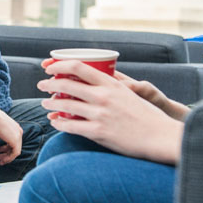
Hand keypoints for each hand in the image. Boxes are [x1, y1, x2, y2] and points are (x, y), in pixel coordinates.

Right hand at [0, 103, 22, 164]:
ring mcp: (18, 136)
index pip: (13, 141)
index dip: (6, 148)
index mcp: (15, 127)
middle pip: (15, 146)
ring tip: (0, 160)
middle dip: (7, 153)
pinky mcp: (15, 141)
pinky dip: (9, 158)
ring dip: (7, 157)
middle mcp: (19, 132)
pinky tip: (2, 160)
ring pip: (15, 151)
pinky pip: (14, 153)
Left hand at [37, 60, 183, 164]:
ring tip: (45, 103)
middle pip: (66, 84)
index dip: (59, 65)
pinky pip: (70, 126)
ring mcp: (100, 114)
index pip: (78, 67)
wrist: (160, 137)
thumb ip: (109, 87)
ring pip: (65, 105)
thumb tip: (90, 82)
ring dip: (51, 104)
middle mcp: (103, 96)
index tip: (50, 68)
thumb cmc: (146, 115)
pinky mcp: (98, 132)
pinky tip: (55, 122)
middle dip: (49, 84)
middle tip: (42, 85)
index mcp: (111, 84)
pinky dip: (59, 123)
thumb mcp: (128, 93)